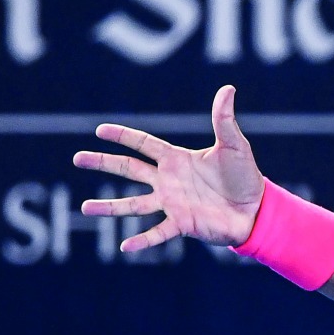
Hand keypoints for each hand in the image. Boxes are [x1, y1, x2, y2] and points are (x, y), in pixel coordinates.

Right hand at [72, 85, 265, 251]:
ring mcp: (172, 203)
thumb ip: (225, 119)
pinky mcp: (182, 224)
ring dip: (110, 206)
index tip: (100, 130)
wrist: (256, 208)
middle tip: (77, 158)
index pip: (144, 144)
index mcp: (177, 159)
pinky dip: (143, 240)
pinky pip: (158, 232)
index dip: (123, 136)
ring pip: (134, 204)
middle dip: (103, 163)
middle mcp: (168, 180)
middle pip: (129, 169)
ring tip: (84, 207)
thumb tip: (228, 88)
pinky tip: (125, 245)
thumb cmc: (244, 175)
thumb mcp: (234, 144)